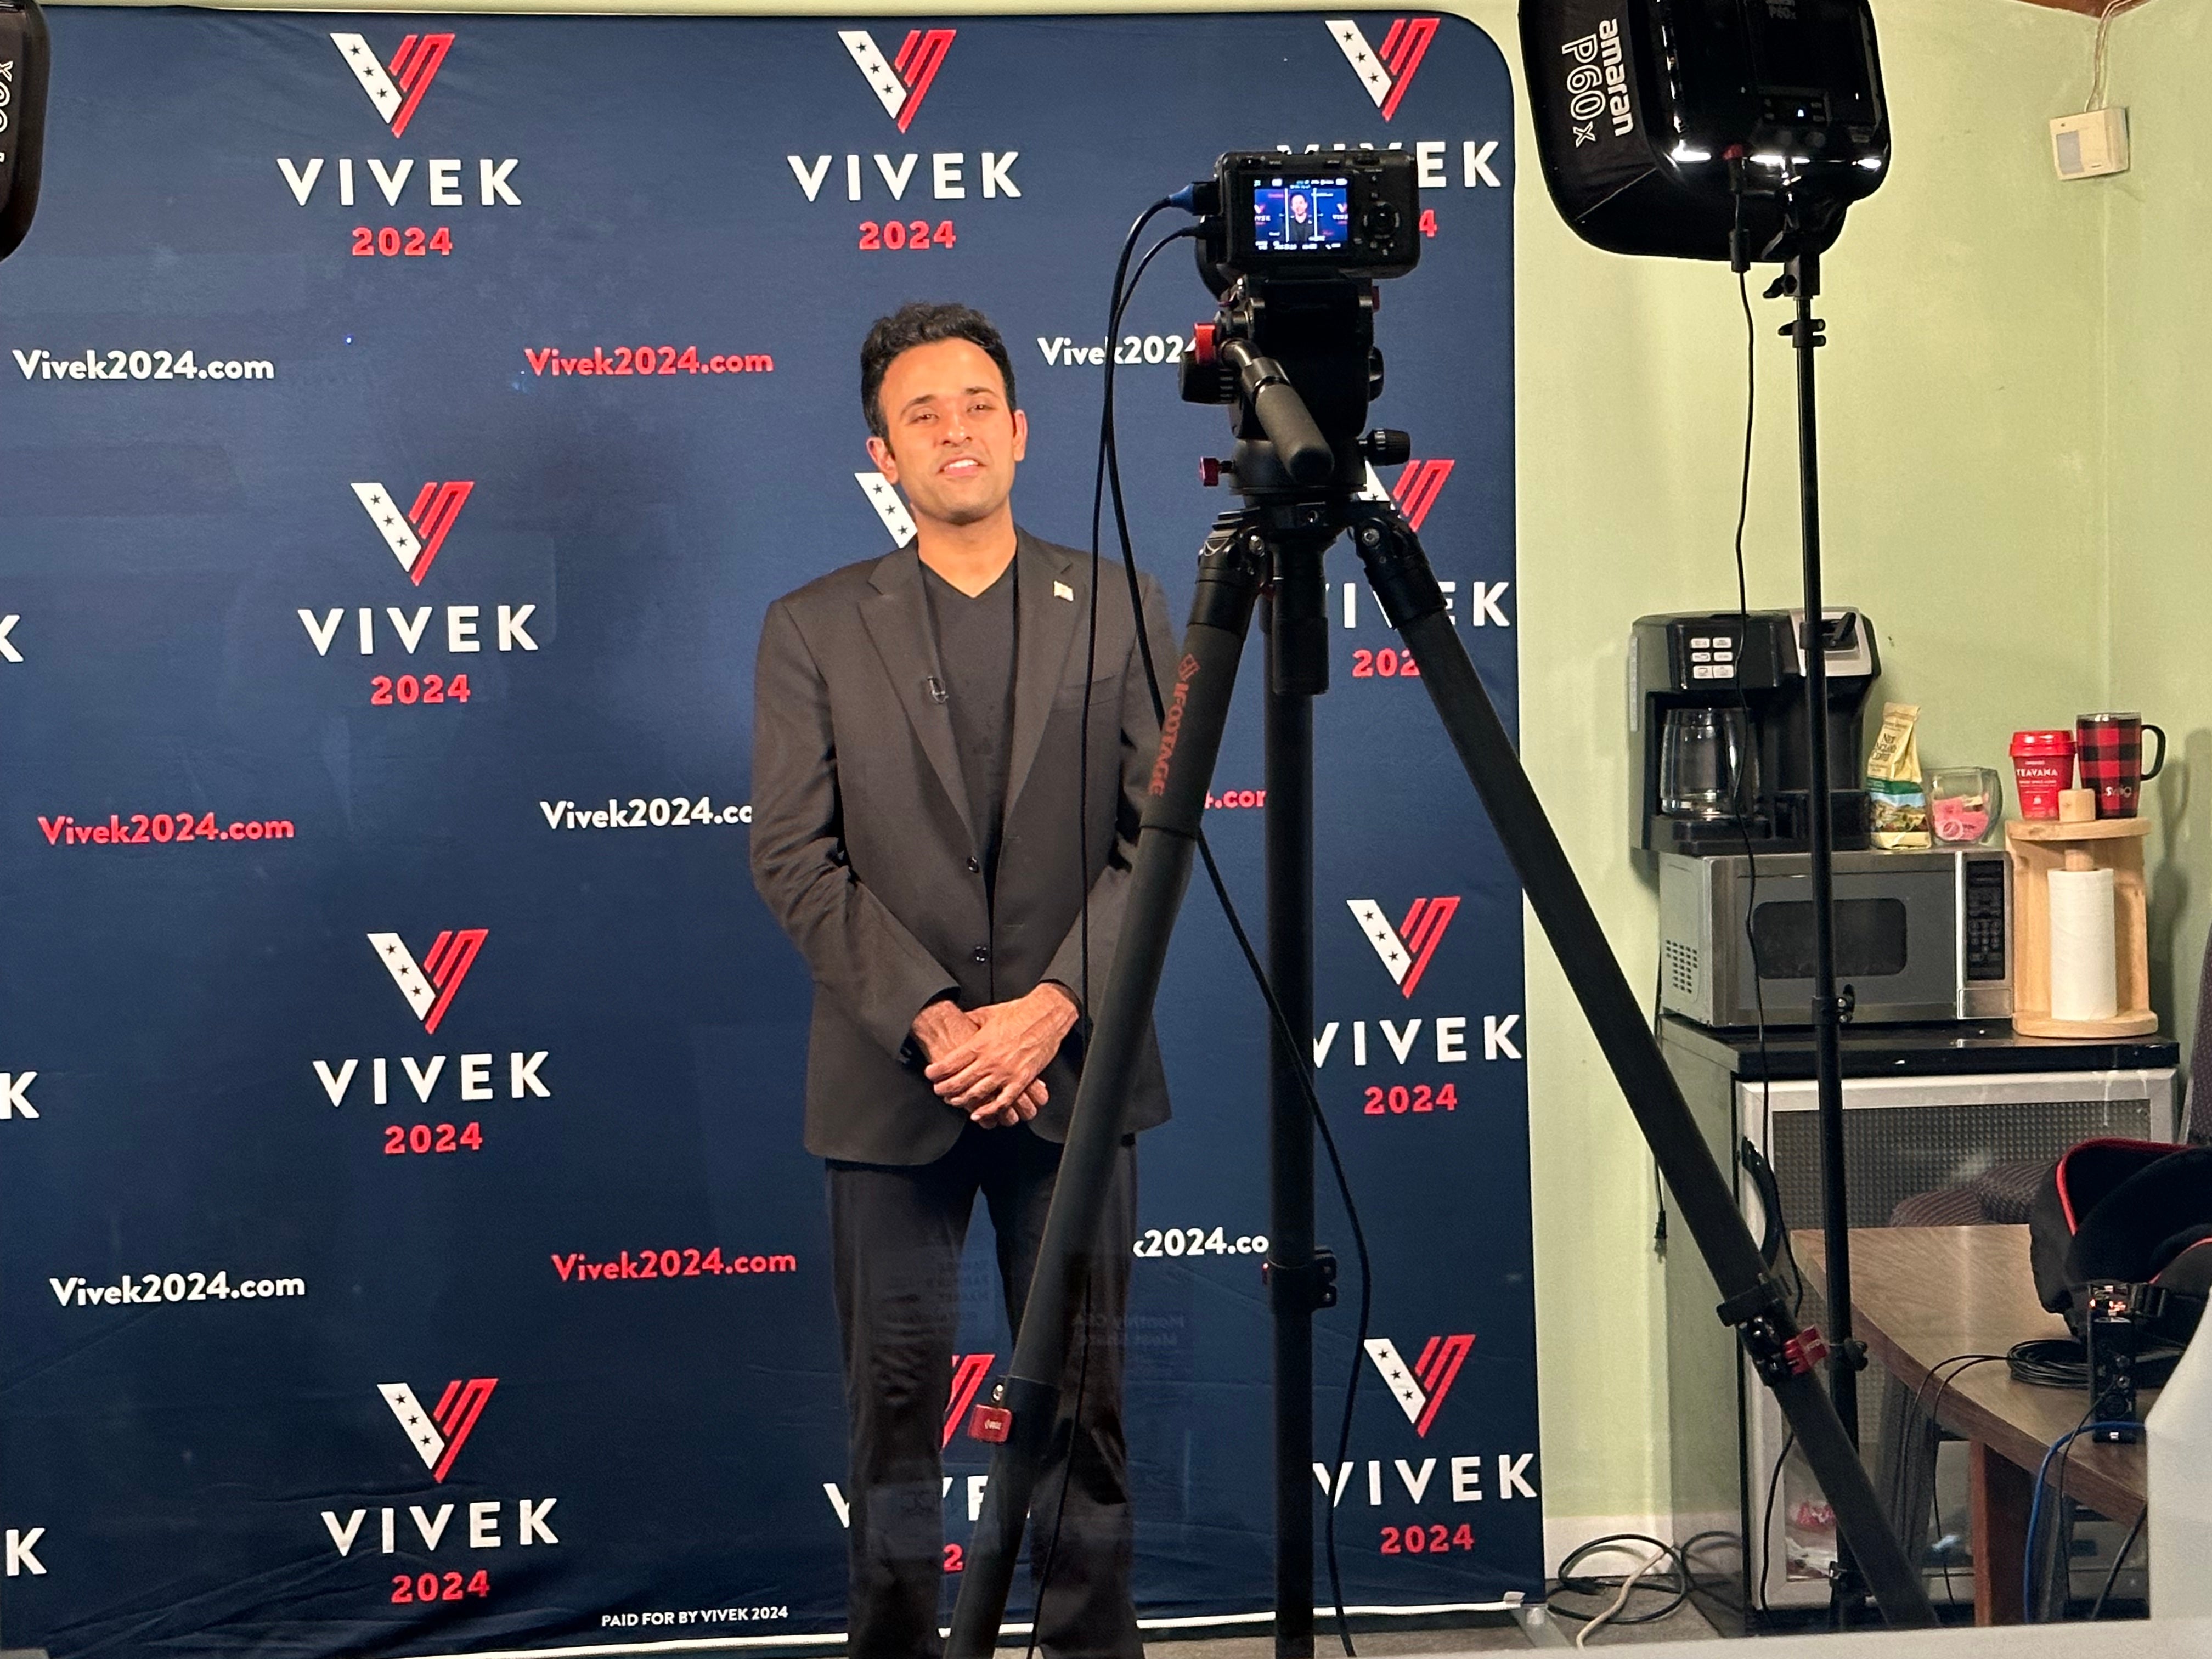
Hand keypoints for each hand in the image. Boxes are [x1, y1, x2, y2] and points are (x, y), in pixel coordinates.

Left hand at [911, 998, 1048, 1127]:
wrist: (1045, 1016)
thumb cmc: (1019, 1012)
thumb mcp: (988, 1013)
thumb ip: (971, 1020)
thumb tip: (959, 1020)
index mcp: (980, 1043)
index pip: (950, 1062)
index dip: (937, 1071)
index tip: (930, 1074)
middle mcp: (990, 1060)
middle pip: (959, 1081)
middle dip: (945, 1089)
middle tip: (938, 1090)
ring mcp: (1006, 1072)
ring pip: (977, 1094)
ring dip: (961, 1100)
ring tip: (953, 1101)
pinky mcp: (1021, 1079)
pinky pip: (1002, 1101)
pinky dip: (989, 1110)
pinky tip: (979, 1114)